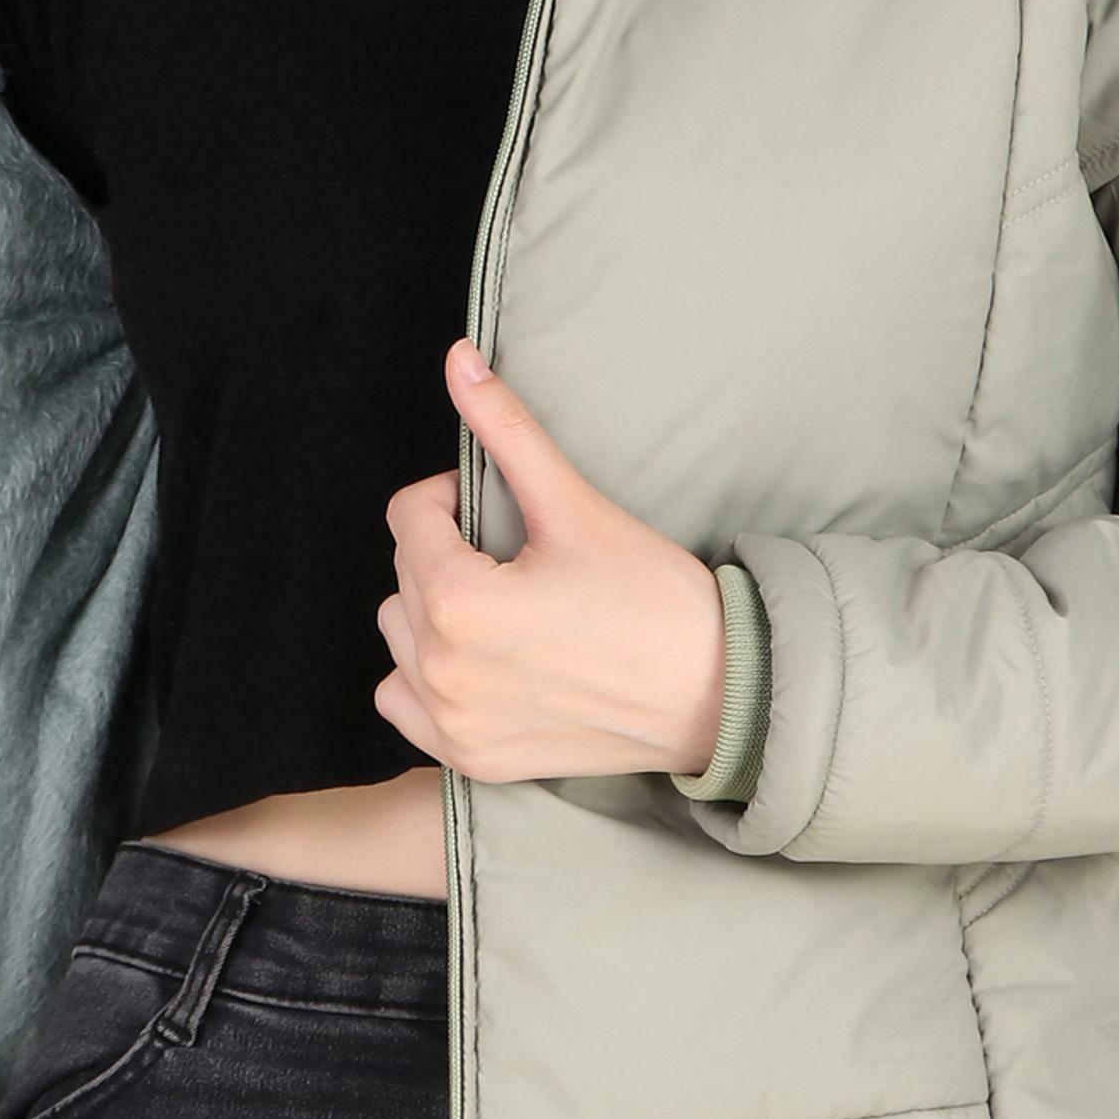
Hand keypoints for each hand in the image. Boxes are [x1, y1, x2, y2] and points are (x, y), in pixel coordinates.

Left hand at [375, 338, 728, 783]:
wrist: (718, 694)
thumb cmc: (654, 599)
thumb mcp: (575, 506)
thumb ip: (507, 430)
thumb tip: (458, 359)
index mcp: (458, 604)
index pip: (409, 518)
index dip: (453, 497)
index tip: (506, 509)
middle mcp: (442, 671)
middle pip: (404, 575)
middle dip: (448, 551)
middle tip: (518, 555)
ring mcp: (453, 723)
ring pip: (401, 635)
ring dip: (434, 611)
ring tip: (503, 604)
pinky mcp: (471, 759)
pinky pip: (404, 703)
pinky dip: (427, 678)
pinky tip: (482, 660)